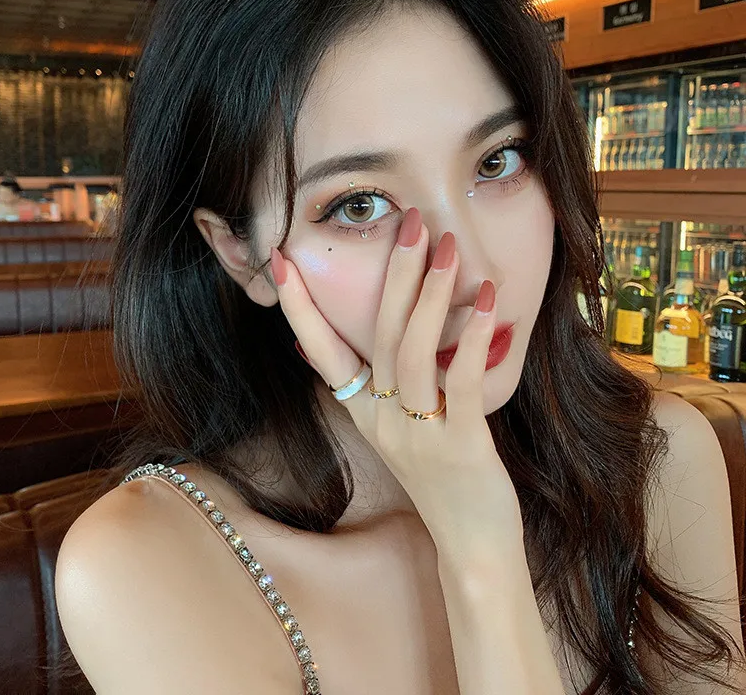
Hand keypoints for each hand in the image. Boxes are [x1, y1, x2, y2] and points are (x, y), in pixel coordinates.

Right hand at [270, 207, 523, 561]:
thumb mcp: (395, 431)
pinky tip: (488, 302)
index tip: (281, 260)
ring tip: (446, 247)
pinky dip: (472, 341)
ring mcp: (418, 436)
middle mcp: (383, 421)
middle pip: (380, 338)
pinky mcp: (460, 448)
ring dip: (429, 296)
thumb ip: (374, 389)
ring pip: (412, 356)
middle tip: (407, 223)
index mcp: (365, 412)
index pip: (322, 352)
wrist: (472, 545)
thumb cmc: (439, 477)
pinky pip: (460, 386)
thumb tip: (341, 348)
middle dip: (392, 276)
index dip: (300, 307)